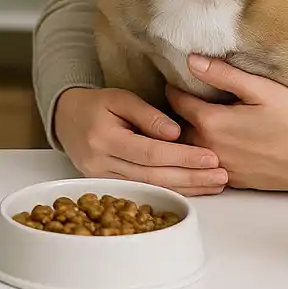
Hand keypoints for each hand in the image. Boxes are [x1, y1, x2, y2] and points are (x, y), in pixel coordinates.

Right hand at [54, 87, 226, 195]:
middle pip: (154, 175)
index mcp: (104, 139)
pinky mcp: (107, 188)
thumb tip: (176, 133)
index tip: (210, 157)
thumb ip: (148, 115)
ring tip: (216, 183)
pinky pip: (144, 190)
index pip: (150, 153)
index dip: (182, 156)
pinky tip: (193, 188)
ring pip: (151, 187)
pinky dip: (171, 190)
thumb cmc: (97, 104)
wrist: (66, 119)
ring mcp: (102, 180)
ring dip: (186, 188)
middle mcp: (101, 164)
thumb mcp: (120, 98)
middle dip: (191, 176)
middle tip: (221, 174)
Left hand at [166, 55, 287, 192]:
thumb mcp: (261, 89)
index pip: (175, 101)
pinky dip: (198, 156)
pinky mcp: (232, 181)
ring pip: (188, 150)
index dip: (174, 88)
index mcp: (212, 123)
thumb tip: (191, 61)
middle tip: (179, 100)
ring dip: (184, 136)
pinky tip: (210, 144)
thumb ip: (223, 74)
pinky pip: (204, 166)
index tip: (175, 80)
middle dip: (171, 114)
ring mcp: (219, 167)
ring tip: (190, 121)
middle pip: (176, 129)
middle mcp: (209, 148)